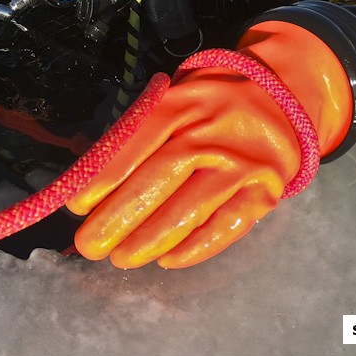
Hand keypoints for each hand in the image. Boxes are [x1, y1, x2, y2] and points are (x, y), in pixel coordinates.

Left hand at [67, 60, 302, 268]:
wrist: (278, 96)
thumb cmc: (208, 102)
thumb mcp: (173, 97)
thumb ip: (140, 129)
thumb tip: (91, 173)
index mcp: (179, 105)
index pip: (133, 145)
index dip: (103, 179)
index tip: (77, 207)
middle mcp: (209, 133)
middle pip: (157, 180)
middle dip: (118, 218)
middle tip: (89, 245)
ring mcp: (239, 164)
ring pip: (188, 210)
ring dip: (149, 239)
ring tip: (120, 258)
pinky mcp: (263, 191)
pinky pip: (225, 226)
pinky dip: (194, 248)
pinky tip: (166, 260)